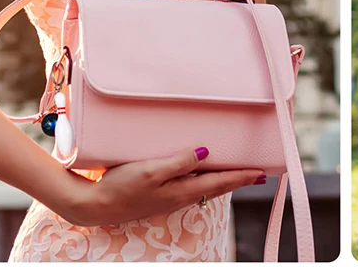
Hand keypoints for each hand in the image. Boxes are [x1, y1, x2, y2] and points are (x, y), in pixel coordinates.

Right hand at [61, 147, 263, 226]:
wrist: (94, 205)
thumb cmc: (121, 187)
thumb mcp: (152, 170)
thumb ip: (180, 161)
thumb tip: (207, 152)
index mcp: (182, 191)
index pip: (220, 182)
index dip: (242, 176)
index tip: (262, 171)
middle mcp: (180, 196)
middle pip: (217, 186)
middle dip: (239, 178)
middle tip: (259, 172)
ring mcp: (170, 197)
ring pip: (206, 186)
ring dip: (224, 178)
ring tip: (239, 171)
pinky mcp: (160, 193)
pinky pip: (192, 185)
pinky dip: (206, 179)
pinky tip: (205, 172)